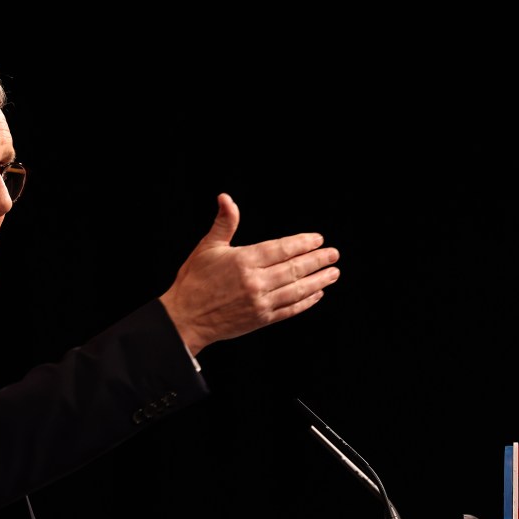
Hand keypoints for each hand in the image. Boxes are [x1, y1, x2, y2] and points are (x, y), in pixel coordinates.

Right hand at [159, 193, 339, 355]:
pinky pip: (290, 309)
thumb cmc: (194, 282)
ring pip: (297, 289)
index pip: (282, 249)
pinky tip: (316, 294)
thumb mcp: (207, 247)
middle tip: (333, 254)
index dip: (303, 243)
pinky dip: (306, 302)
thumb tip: (226, 198)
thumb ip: (224, 223)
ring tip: (332, 273)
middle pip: (294, 268)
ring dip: (318, 281)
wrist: (184, 318)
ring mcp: (260, 302)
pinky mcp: (261, 319)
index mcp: (243, 260)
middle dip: (317, 260)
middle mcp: (255, 282)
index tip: (317, 239)